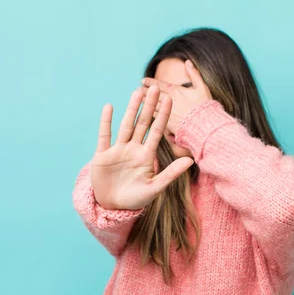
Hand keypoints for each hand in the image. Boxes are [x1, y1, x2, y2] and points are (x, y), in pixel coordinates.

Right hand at [90, 85, 194, 210]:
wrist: (113, 206)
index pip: (157, 131)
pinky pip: (104, 135)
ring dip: (131, 109)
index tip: (170, 99)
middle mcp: (133, 149)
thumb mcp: (155, 187)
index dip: (163, 116)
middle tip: (156, 87)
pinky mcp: (102, 155)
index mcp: (146, 155)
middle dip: (149, 106)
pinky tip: (109, 107)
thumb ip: (171, 173)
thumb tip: (191, 161)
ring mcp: (118, 150)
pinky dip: (106, 122)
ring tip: (137, 92)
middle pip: (142, 123)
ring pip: (126, 125)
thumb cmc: (136, 198)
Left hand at [141, 60, 211, 134]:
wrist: (205, 126)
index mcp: (176, 91)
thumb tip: (187, 61)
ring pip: (152, 107)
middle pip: (153, 95)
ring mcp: (167, 113)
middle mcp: (169, 101)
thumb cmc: (205, 107)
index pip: (160, 85)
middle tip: (136, 90)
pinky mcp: (167, 125)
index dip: (150, 82)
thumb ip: (194, 74)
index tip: (142, 80)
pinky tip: (145, 116)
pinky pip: (156, 119)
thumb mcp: (202, 87)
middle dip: (143, 92)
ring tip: (138, 101)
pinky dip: (150, 116)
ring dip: (144, 103)